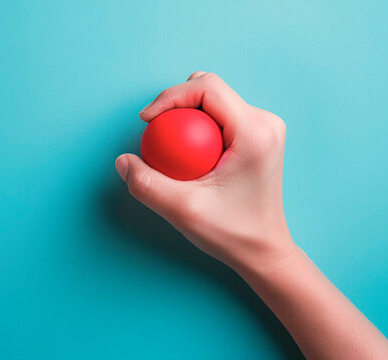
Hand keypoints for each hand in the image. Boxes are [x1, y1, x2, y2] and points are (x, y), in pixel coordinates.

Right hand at [115, 71, 294, 270]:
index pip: (207, 87)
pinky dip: (194, 130)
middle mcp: (264, 122)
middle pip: (209, 89)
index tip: (147, 121)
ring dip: (185, 118)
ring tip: (172, 150)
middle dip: (176, 105)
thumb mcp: (182, 210)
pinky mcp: (256, 137)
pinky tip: (185, 157)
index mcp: (255, 131)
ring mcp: (263, 128)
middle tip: (157, 136)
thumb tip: (123, 161)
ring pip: (212, 102)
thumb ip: (147, 184)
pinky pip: (217, 118)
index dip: (170, 96)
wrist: (262, 251)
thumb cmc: (232, 233)